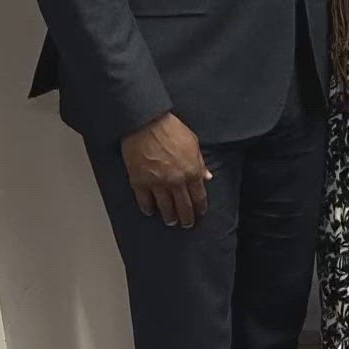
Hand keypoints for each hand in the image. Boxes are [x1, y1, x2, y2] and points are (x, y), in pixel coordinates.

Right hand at [121, 113, 211, 228]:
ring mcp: (157, 184)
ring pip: (165, 208)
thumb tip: (208, 177)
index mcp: (191, 172)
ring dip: (169, 217)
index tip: (199, 213)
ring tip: (171, 221)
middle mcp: (176, 181)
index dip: (200, 208)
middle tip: (186, 224)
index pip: (199, 197)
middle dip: (186, 218)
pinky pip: (144, 202)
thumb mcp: (193, 143)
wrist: (146, 124)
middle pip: (183, 207)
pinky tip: (150, 212)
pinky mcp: (139, 183)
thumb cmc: (172, 130)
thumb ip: (200, 163)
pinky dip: (148, 209)